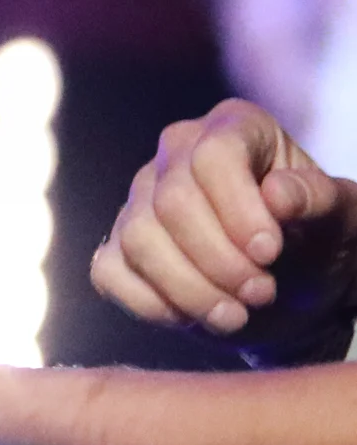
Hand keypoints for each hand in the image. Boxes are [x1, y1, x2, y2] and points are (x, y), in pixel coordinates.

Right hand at [92, 98, 353, 345]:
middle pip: (173, 202)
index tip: (270, 252)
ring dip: (189, 289)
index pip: (215, 154)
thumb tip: (277, 193)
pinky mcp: (116, 248)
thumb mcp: (341, 219)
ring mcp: (138, 200)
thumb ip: (318, 199)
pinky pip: (111, 273)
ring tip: (236, 315)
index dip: (238, 207)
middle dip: (218, 259)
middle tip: (261, 293)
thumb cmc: (320, 242)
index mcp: (235, 128)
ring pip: (138, 240)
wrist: (293, 293)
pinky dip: (152, 304)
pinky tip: (194, 316)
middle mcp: (176, 154)